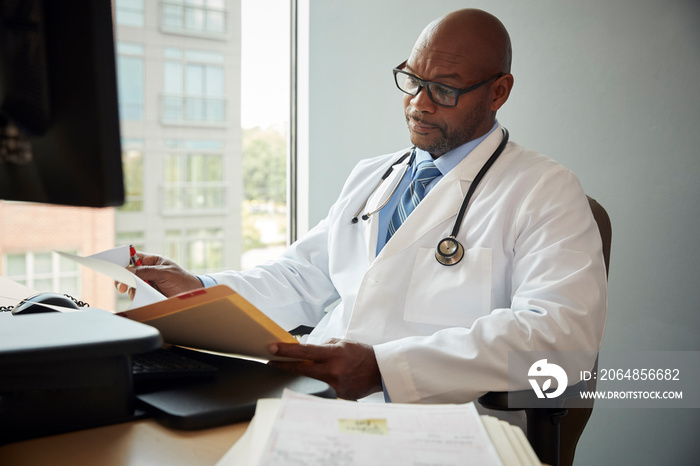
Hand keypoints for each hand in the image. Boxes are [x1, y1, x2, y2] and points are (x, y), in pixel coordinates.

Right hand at [115, 252, 202, 297]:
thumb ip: (146, 271)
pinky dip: (135, 296)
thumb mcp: (164, 273)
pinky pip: (137, 294)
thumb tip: (128, 270)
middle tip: (121, 285)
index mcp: (152, 261)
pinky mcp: (148, 293)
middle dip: (123, 277)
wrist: (192, 295)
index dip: (123, 259)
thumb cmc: (182, 280)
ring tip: (133, 291)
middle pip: (129, 272)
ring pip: (131, 284)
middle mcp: (148, 271)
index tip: (114, 264)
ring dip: (130, 288)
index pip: (134, 257)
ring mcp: (147, 283)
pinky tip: (139, 296)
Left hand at [267, 339, 382, 399]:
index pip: (305, 351)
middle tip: (270, 362)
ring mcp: (334, 385)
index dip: (286, 350)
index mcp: (334, 354)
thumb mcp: (341, 343)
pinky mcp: (337, 396)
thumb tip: (303, 351)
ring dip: (295, 377)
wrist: (378, 370)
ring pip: (307, 382)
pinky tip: (302, 383)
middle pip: (301, 370)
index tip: (271, 348)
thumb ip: (322, 346)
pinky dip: (309, 385)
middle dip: (283, 365)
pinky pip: (318, 390)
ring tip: (284, 372)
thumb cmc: (360, 354)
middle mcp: (333, 370)